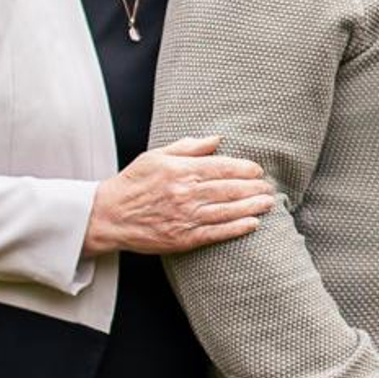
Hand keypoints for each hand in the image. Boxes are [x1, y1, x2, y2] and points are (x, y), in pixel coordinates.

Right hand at [85, 134, 274, 254]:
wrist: (109, 215)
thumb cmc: (133, 184)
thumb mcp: (156, 156)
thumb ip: (187, 147)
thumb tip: (215, 139)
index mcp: (181, 170)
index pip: (222, 167)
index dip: (245, 169)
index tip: (258, 170)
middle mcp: (186, 193)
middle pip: (230, 189)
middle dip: (254, 188)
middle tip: (269, 188)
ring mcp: (186, 217)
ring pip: (227, 210)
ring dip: (252, 206)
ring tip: (268, 202)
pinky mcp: (183, 238)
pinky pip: (216, 232)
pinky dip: (237, 228)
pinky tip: (252, 223)